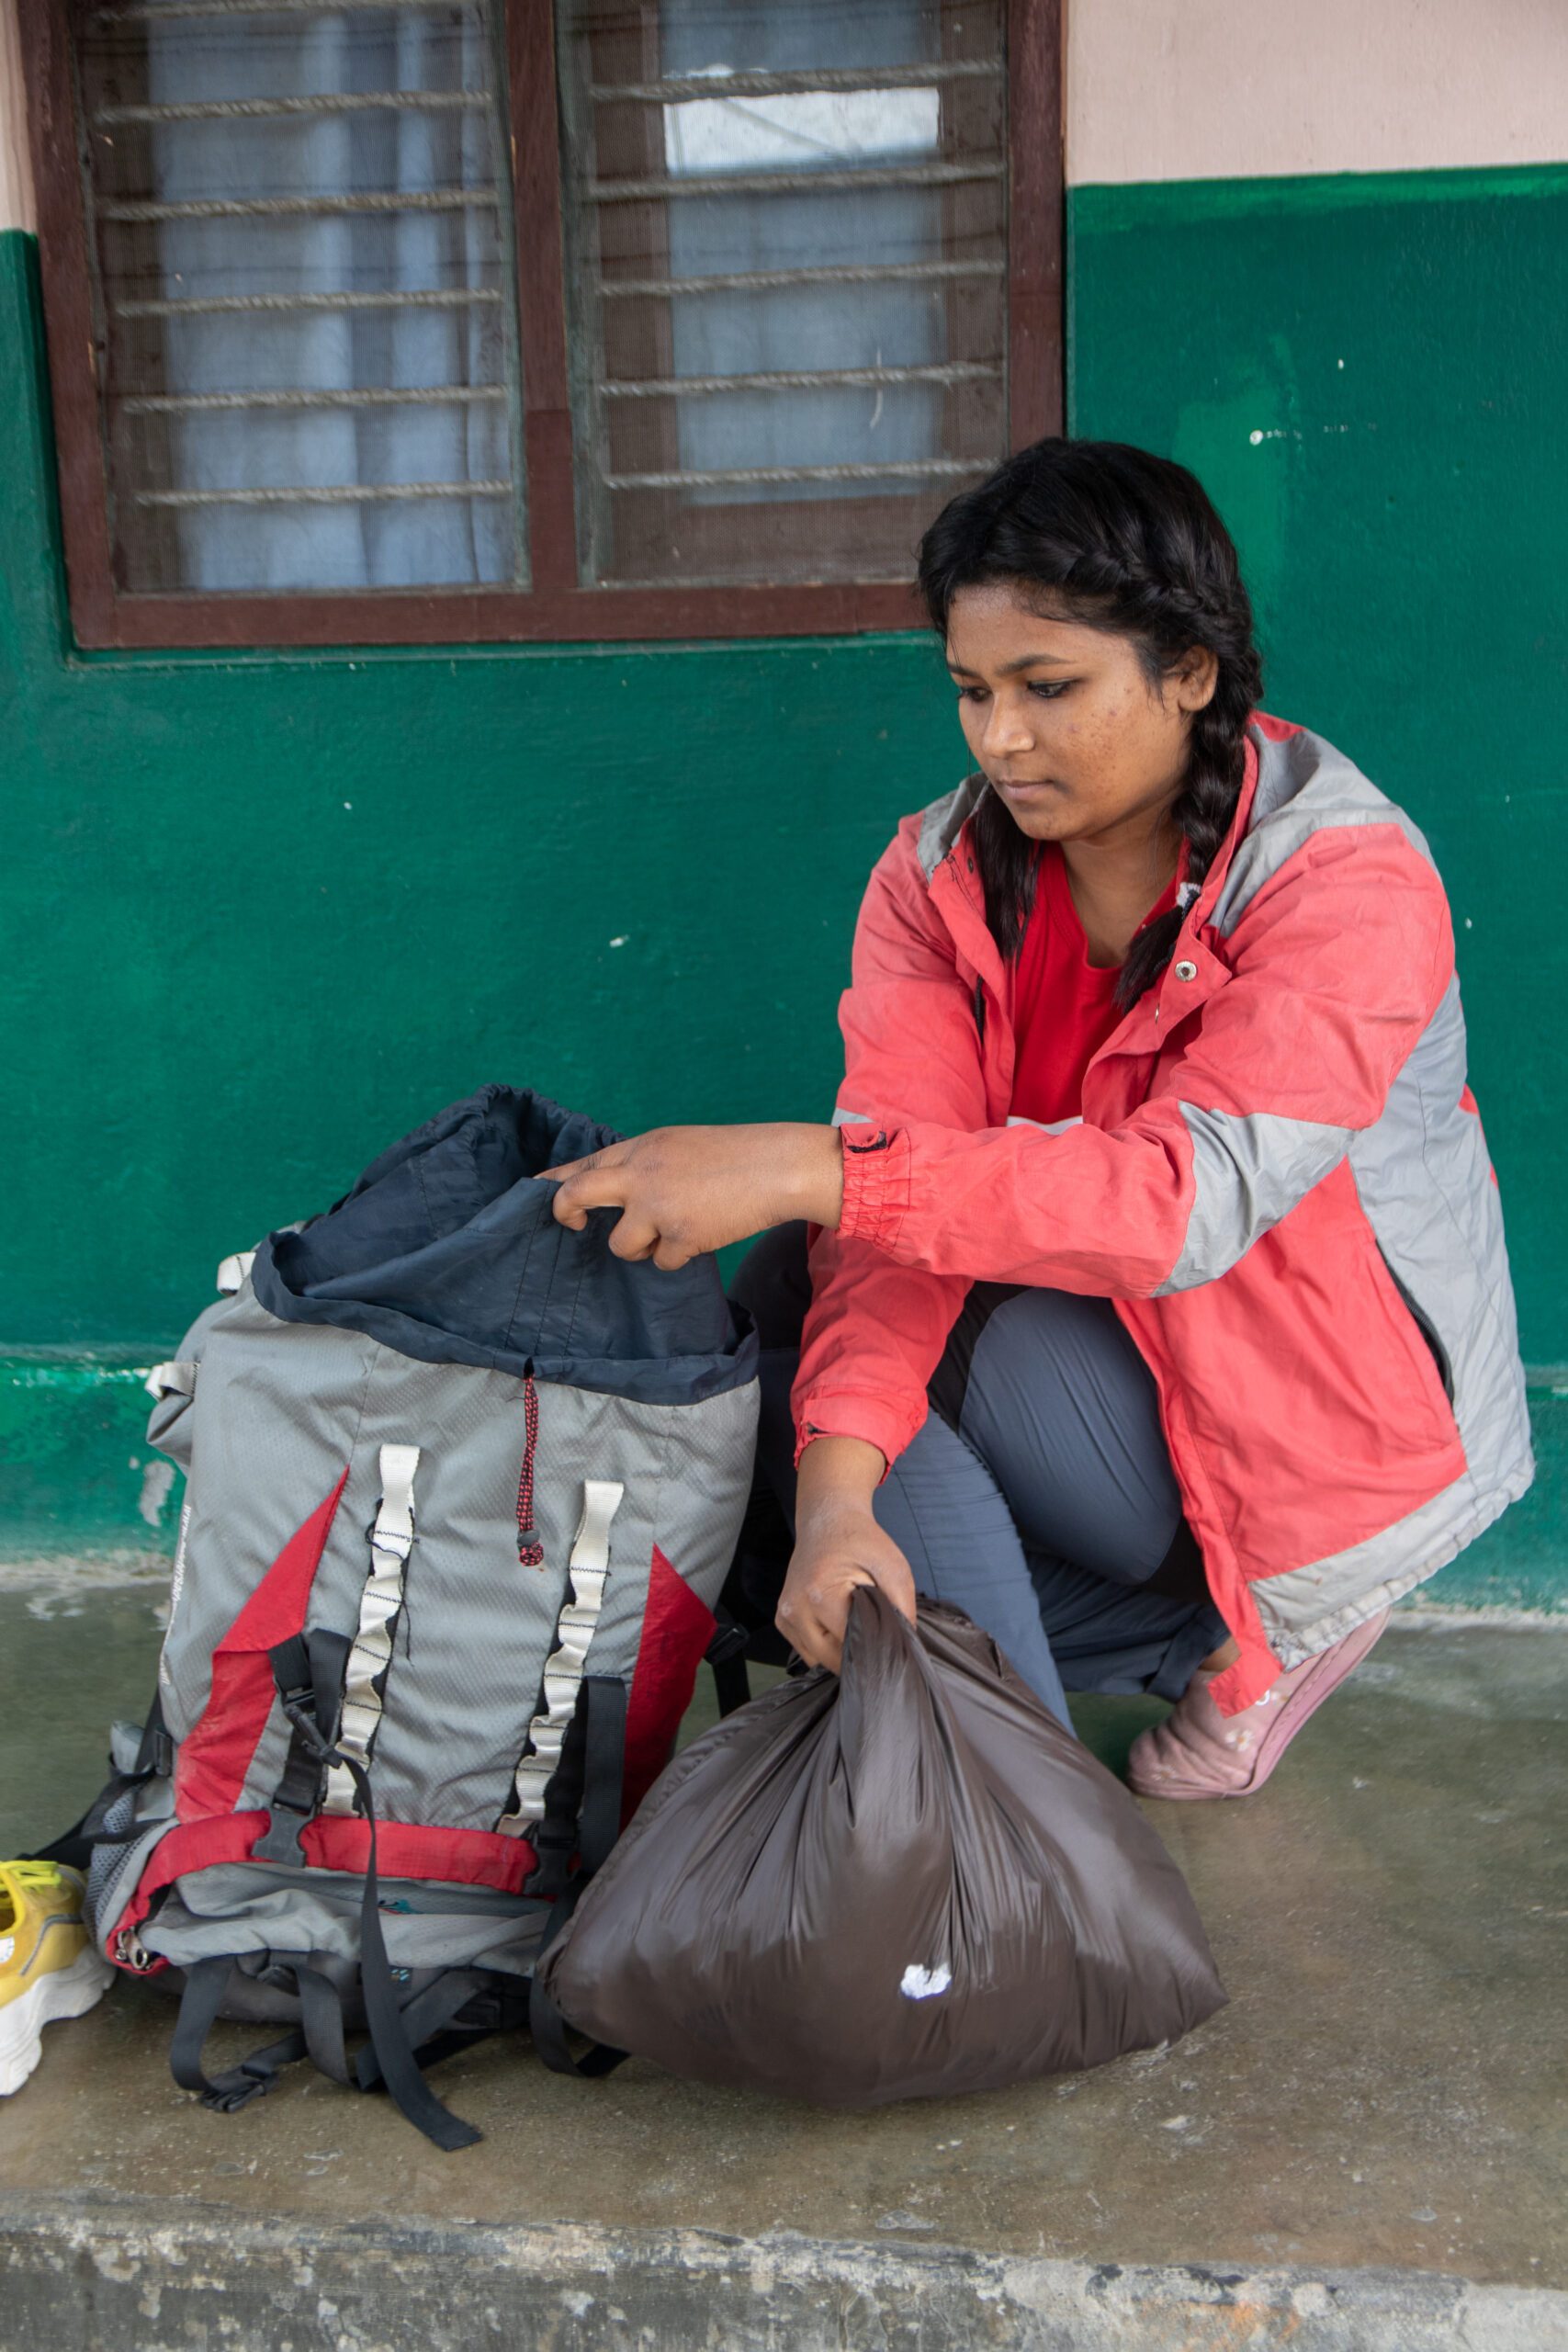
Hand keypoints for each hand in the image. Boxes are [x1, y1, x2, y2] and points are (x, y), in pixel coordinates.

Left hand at [543, 1123, 843, 1269]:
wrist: (777, 1166)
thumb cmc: (734, 1155)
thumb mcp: (678, 1146)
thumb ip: (644, 1165)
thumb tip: (612, 1192)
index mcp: (641, 1148)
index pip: (583, 1164)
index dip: (554, 1183)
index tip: (534, 1194)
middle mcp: (640, 1174)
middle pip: (575, 1195)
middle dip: (565, 1214)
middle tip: (572, 1225)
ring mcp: (658, 1205)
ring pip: (620, 1245)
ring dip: (640, 1248)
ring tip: (670, 1232)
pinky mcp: (681, 1235)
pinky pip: (662, 1262)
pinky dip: (679, 1256)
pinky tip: (702, 1234)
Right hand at [776, 1434, 915, 1671]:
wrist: (828, 1520)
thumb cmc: (862, 1542)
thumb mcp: (893, 1567)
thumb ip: (902, 1608)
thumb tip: (904, 1647)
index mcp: (820, 1595)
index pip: (851, 1646)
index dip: (875, 1648)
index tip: (889, 1641)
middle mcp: (795, 1609)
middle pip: (832, 1660)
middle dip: (858, 1652)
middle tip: (874, 1630)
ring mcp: (784, 1615)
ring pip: (818, 1659)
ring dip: (839, 1650)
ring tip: (853, 1620)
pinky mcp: (782, 1619)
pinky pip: (807, 1650)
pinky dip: (825, 1645)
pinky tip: (836, 1621)